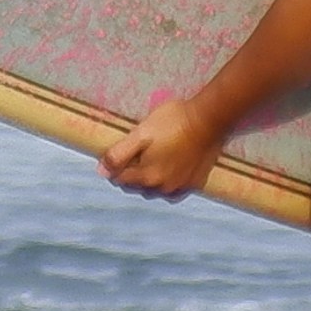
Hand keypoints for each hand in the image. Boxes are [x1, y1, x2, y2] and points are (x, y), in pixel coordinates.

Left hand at [101, 89, 236, 197]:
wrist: (209, 120)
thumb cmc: (172, 122)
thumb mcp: (140, 133)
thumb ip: (119, 154)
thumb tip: (101, 171)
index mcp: (147, 177)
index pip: (120, 180)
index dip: (114, 167)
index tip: (118, 153)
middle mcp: (163, 188)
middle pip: (137, 187)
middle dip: (130, 174)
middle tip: (132, 155)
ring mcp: (180, 187)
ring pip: (154, 190)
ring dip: (148, 180)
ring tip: (149, 161)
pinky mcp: (194, 183)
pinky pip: (174, 190)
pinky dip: (166, 183)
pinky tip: (167, 170)